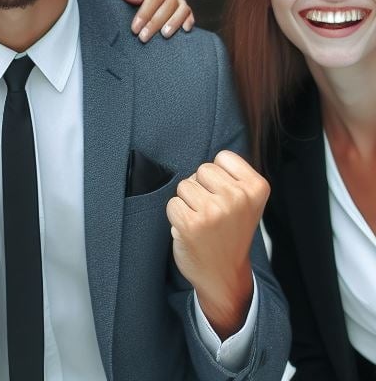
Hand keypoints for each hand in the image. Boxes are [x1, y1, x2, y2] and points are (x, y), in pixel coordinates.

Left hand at [107, 0, 193, 41]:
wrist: (120, 11)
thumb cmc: (116, 2)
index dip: (146, 11)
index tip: (135, 28)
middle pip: (168, 2)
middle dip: (155, 21)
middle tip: (143, 38)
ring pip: (181, 7)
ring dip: (174, 22)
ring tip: (164, 36)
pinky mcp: (180, 11)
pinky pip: (188, 12)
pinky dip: (188, 20)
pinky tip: (184, 30)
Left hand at [166, 150, 268, 337]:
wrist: (225, 276)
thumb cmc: (231, 233)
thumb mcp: (246, 202)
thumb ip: (233, 176)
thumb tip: (207, 152)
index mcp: (256, 188)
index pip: (223, 157)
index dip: (219, 177)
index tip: (227, 198)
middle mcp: (237, 198)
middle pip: (202, 169)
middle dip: (202, 188)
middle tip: (214, 213)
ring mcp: (214, 211)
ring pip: (185, 185)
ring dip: (188, 203)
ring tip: (203, 222)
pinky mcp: (191, 224)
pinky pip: (172, 203)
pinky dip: (177, 216)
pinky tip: (192, 231)